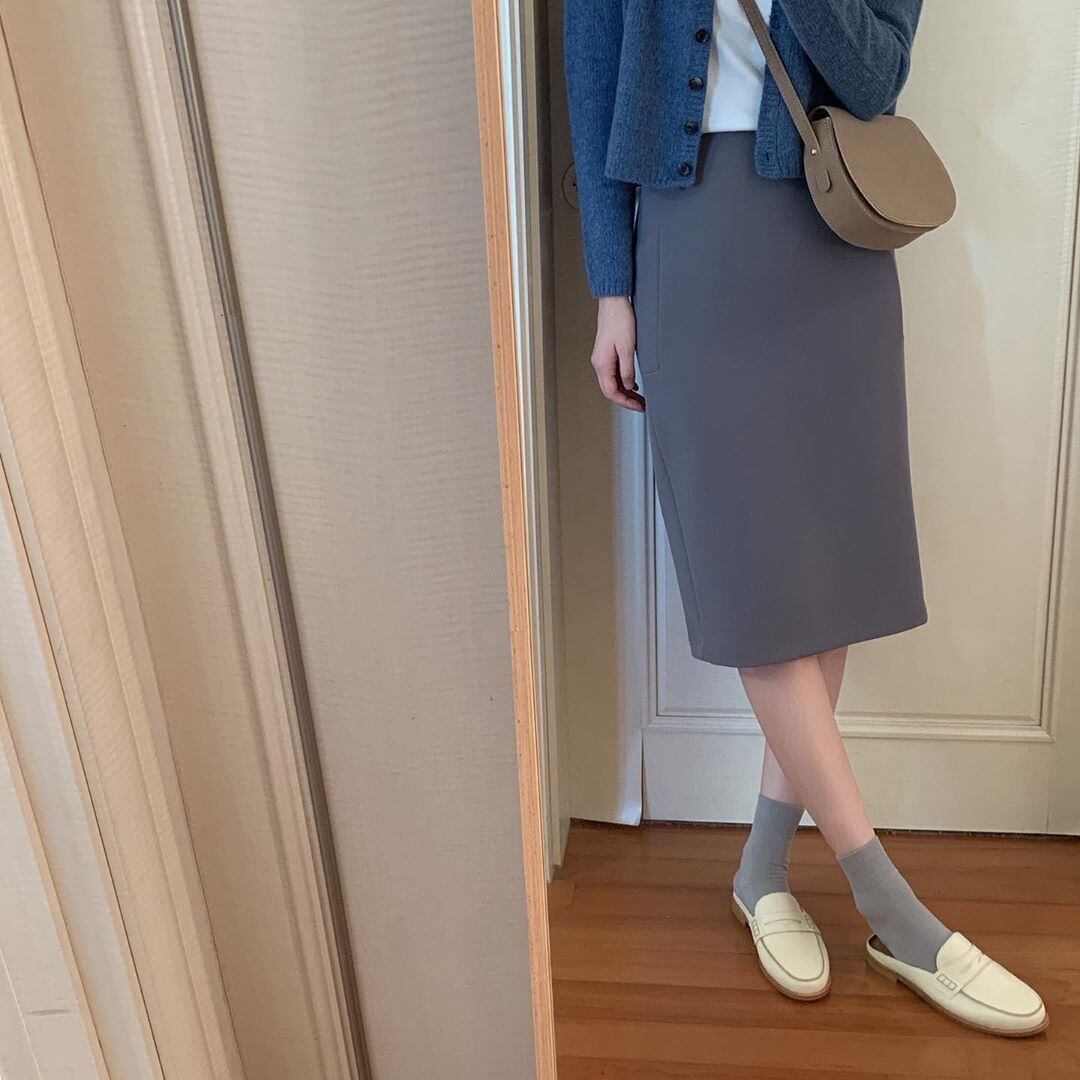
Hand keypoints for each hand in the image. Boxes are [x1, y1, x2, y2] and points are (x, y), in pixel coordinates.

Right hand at [591, 296, 643, 411]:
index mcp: (602, 364)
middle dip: (626, 400)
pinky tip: (633, 383)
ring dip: (625, 391)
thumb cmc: (620, 321)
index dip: (625, 402)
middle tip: (641, 405)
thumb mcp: (627, 348)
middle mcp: (599, 363)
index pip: (612, 392)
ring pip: (612, 383)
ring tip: (639, 397)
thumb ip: (627, 370)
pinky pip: (613, 374)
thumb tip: (628, 386)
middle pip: (610, 390)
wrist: (614, 303)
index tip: (639, 407)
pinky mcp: (606, 354)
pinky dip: (623, 382)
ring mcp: (601, 359)